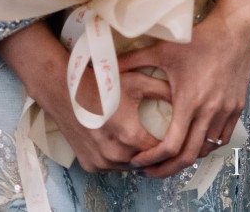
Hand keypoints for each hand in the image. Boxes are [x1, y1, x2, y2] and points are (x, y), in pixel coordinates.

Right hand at [0, 21, 171, 173]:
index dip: (168, 144)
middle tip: (158, 139)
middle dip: (153, 152)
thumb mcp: (136, 81)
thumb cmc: (101, 84)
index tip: (173, 136)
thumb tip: (186, 95)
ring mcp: (100, 162)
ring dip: (135, 157)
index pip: (159, 151)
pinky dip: (118, 158)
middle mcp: (115, 155)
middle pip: (145, 162)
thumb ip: (164, 90)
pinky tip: (120, 143)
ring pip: (128, 167)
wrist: (64, 90)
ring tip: (140, 141)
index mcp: (129, 136)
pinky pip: (111, 167)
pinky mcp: (89, 165)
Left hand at [118, 0, 249, 178]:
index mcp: (190, 101)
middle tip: (151, 171)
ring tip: (171, 157)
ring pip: (207, 150)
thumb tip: (107, 66)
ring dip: (188, 157)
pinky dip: (207, 146)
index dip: (152, 159)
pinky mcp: (237, 108)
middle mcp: (210, 112)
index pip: (171, 146)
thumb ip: (133, 60)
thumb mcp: (163, 49)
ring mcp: (226, 112)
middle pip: (188, 157)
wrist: (237, 30)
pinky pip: (223, 138)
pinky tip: (195, 141)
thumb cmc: (200, 39)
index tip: (139, 162)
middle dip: (167, 169)